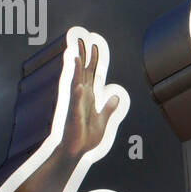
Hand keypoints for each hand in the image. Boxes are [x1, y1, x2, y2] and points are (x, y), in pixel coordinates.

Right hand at [61, 37, 120, 155]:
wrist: (76, 151)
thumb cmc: (86, 137)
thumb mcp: (103, 121)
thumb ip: (109, 108)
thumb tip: (115, 96)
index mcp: (88, 97)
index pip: (90, 74)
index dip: (93, 60)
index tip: (94, 44)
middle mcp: (81, 98)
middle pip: (82, 74)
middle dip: (83, 57)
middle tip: (82, 40)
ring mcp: (77, 107)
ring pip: (77, 85)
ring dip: (77, 72)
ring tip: (77, 57)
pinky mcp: (75, 118)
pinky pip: (77, 105)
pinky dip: (78, 96)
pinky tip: (80, 87)